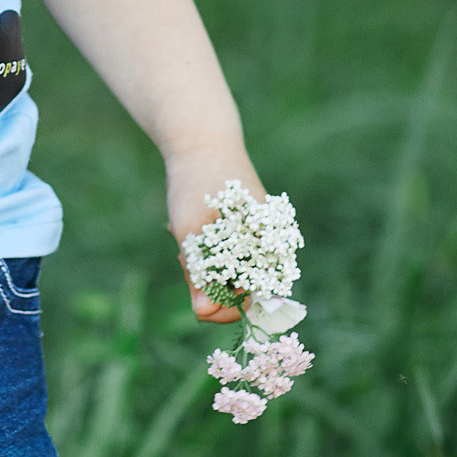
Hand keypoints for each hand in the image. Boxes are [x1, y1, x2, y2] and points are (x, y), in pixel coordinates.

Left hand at [166, 149, 267, 324]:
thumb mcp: (190, 229)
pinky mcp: (245, 237)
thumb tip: (201, 312)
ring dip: (206, 272)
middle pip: (242, 293)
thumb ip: (198, 273)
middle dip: (210, 287)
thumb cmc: (197, 184)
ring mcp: (258, 242)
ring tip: (186, 244)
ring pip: (232, 279)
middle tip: (185, 259)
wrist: (201, 144)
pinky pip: (228, 262)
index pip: (257, 302)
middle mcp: (271, 248)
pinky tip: (192, 238)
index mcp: (270, 248)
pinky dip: (208, 259)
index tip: (196, 298)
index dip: (225, 308)